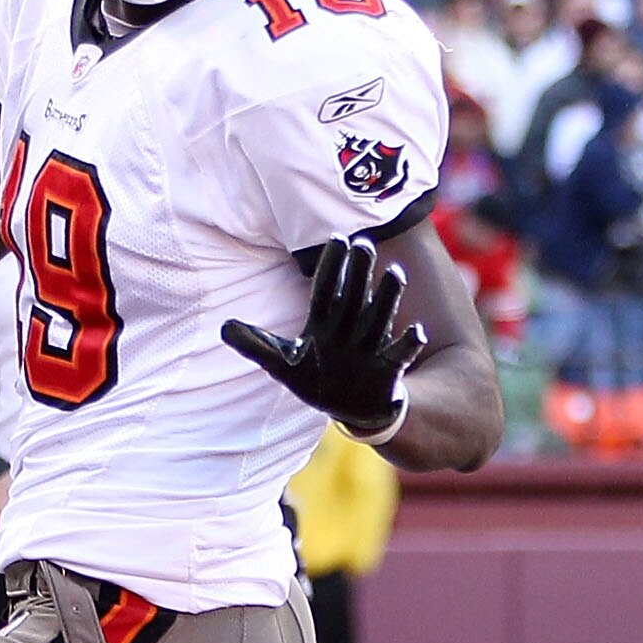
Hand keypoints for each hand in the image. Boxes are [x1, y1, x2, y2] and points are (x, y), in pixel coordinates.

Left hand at [223, 236, 427, 439]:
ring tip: (396, 273)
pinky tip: (418, 331)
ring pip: (381, 316)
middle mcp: (349, 327)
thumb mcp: (282, 364)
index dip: (331, 266)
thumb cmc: (316, 377)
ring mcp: (370, 346)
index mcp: (324, 323)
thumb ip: (256, 345)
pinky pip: (401, 354)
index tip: (337, 238)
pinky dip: (409, 344)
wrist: (349, 405)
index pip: (326, 289)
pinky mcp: (387, 369)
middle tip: (365, 242)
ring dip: (388, 296)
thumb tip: (224, 327)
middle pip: (354, 296)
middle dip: (359, 272)